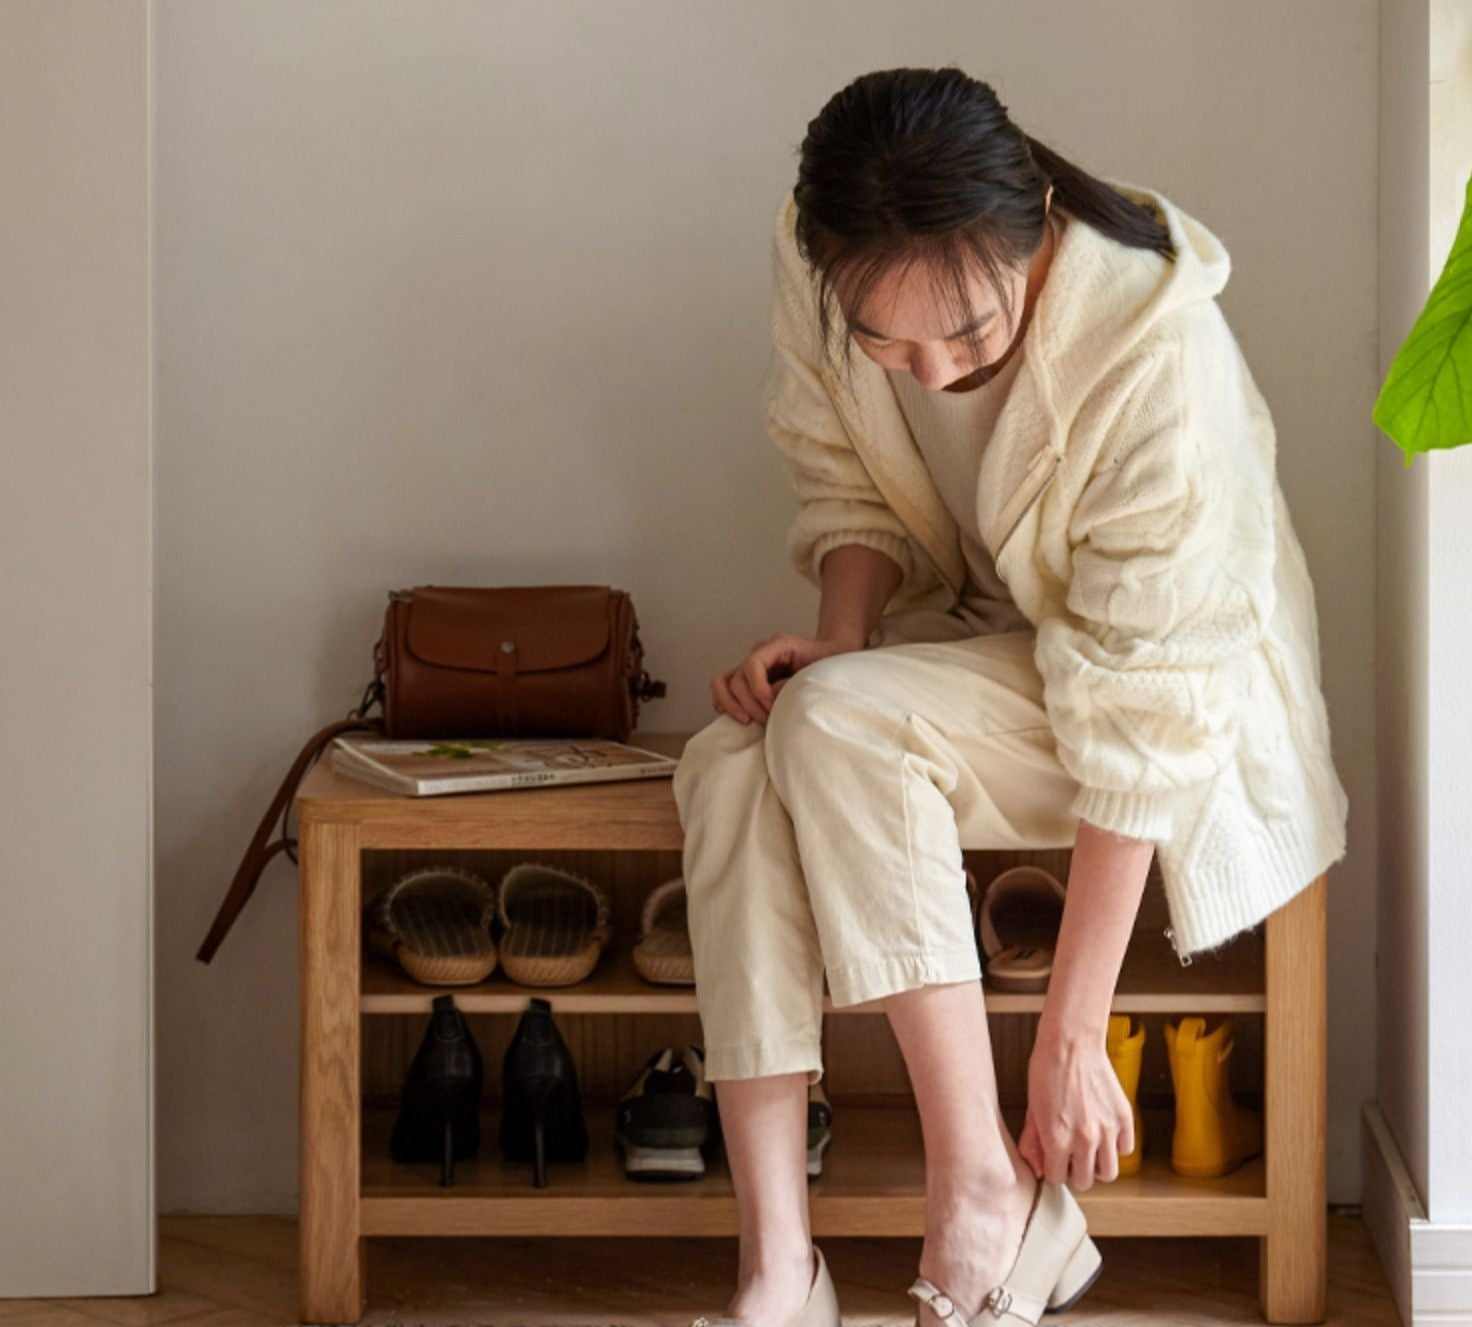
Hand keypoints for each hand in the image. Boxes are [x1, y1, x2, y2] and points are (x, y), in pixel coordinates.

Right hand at [710, 633, 858, 725]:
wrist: (832, 659)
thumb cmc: (829, 662)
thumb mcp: (819, 670)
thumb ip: (795, 682)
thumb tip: (772, 698)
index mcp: (778, 645)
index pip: (753, 663)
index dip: (757, 688)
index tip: (770, 705)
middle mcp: (760, 653)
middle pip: (738, 678)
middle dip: (750, 703)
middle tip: (767, 720)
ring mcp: (751, 667)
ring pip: (722, 682)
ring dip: (731, 704)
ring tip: (747, 721)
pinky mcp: (747, 680)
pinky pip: (723, 688)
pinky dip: (723, 703)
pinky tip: (737, 717)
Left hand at [1017, 1023, 1134, 1189]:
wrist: (1070, 1043)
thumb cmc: (1046, 1071)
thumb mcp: (1032, 1109)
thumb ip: (1033, 1143)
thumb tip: (1036, 1168)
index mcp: (1057, 1139)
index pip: (1057, 1178)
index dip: (1053, 1168)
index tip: (1053, 1158)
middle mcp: (1085, 1140)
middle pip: (1084, 1181)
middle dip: (1074, 1170)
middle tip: (1070, 1154)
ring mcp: (1107, 1130)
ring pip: (1108, 1173)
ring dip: (1097, 1165)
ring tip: (1089, 1148)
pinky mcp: (1124, 1118)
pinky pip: (1125, 1149)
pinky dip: (1116, 1146)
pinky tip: (1104, 1133)